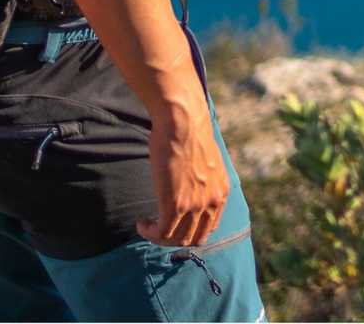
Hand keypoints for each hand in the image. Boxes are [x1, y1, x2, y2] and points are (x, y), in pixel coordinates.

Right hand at [137, 93, 229, 247]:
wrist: (183, 124)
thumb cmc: (190, 137)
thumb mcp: (206, 164)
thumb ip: (204, 182)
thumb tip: (192, 189)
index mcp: (222, 192)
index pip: (209, 228)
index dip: (189, 232)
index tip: (174, 225)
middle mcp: (212, 202)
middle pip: (194, 239)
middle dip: (174, 239)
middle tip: (159, 229)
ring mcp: (195, 205)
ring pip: (177, 239)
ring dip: (159, 237)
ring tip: (148, 225)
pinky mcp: (175, 204)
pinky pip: (162, 232)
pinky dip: (150, 232)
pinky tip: (142, 222)